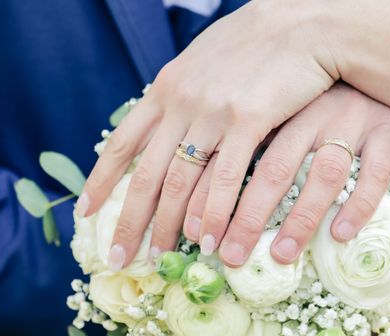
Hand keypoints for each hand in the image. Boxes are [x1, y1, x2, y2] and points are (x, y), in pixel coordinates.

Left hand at [77, 0, 337, 270]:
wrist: (301, 21)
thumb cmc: (255, 45)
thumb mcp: (203, 64)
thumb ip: (181, 96)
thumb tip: (167, 125)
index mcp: (165, 89)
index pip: (122, 143)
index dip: (102, 182)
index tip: (87, 213)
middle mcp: (180, 101)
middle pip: (147, 173)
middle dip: (130, 221)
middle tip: (120, 258)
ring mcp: (212, 110)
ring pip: (181, 181)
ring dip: (170, 225)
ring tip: (161, 258)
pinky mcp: (249, 119)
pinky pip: (225, 176)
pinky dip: (213, 212)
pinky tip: (206, 239)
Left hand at [202, 83, 389, 266]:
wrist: (366, 45)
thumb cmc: (310, 88)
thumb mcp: (272, 100)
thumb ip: (241, 134)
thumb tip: (200, 190)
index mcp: (276, 106)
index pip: (235, 157)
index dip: (212, 200)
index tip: (198, 238)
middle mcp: (310, 113)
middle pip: (274, 170)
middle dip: (248, 218)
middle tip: (231, 256)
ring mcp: (350, 121)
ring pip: (325, 174)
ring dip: (302, 218)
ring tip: (281, 255)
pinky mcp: (384, 130)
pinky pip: (376, 172)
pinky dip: (359, 204)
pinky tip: (340, 234)